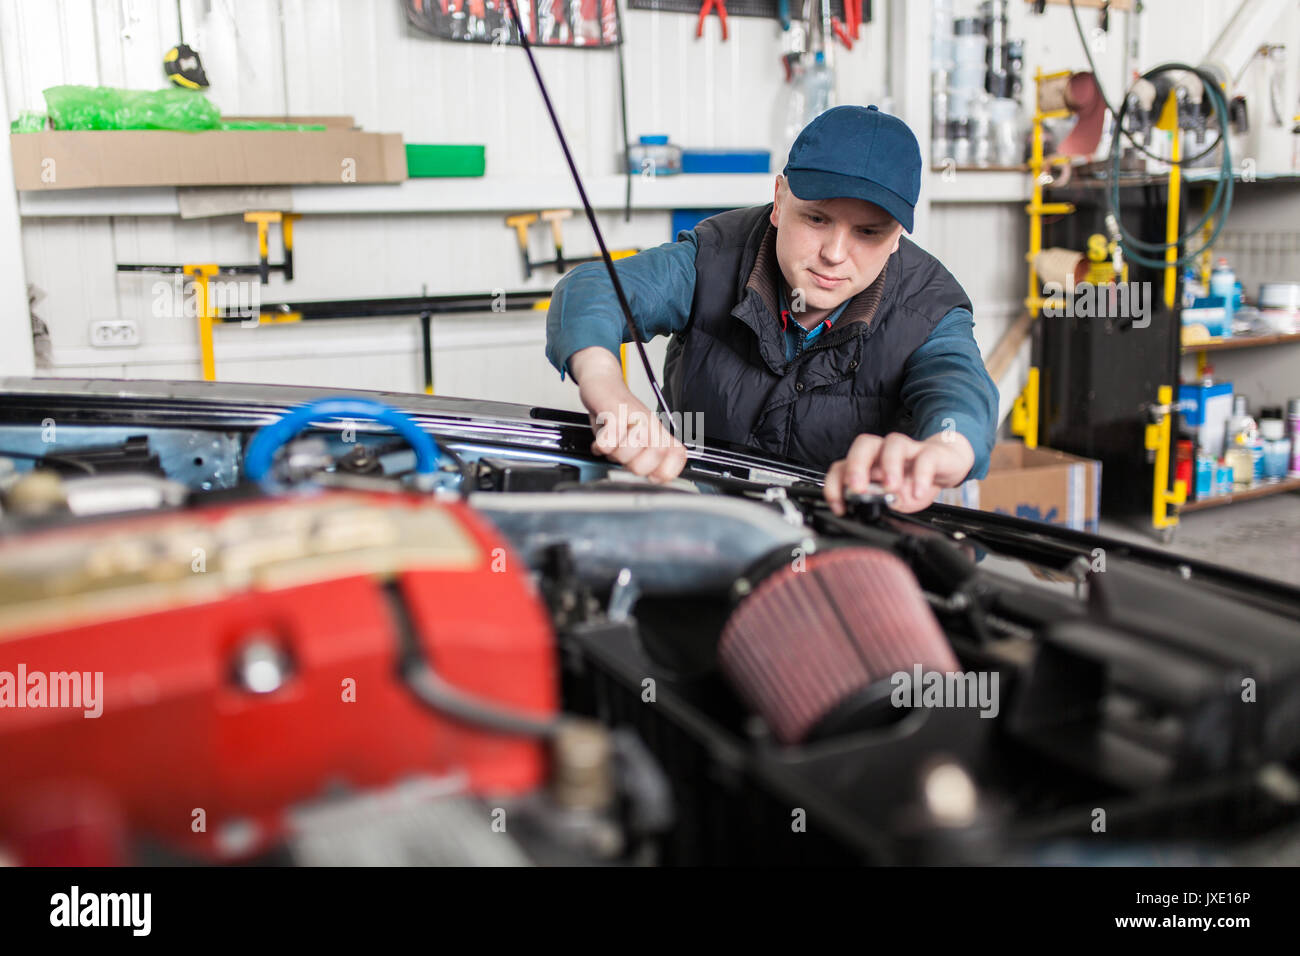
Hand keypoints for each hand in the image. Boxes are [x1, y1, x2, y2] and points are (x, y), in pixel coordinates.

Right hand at [570, 346, 687, 482]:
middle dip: (633, 465)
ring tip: (612, 444)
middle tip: (625, 456)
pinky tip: (601, 439)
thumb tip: (656, 477)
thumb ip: (648, 457)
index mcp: (659, 432)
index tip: (651, 475)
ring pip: (628, 451)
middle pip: (653, 459)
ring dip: (614, 453)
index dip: (665, 471)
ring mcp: (634, 417)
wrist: (602, 383)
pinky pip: (609, 442)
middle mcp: (650, 424)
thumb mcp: (637, 436)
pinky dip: (600, 445)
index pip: (678, 456)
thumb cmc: (618, 413)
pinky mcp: (614, 412)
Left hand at [824, 430, 973, 514]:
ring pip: (893, 444)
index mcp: (868, 464)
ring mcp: (907, 450)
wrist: (945, 466)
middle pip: (864, 445)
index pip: (842, 466)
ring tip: (891, 488)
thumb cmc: (912, 481)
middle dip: (856, 466)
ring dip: (889, 466)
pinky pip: (925, 457)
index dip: (835, 484)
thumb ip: (879, 502)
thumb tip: (870, 509)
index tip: (840, 506)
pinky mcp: (931, 453)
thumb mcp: (891, 499)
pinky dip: (921, 475)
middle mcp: (884, 452)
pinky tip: (918, 492)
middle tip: (857, 488)